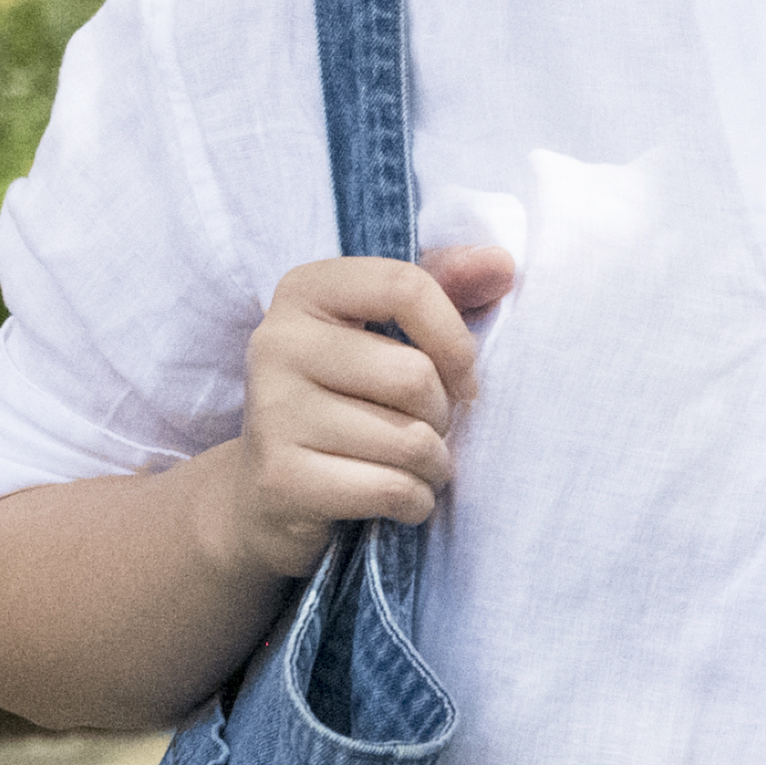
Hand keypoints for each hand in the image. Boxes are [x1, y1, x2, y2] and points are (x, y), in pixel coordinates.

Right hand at [214, 245, 514, 581]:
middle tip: (427, 428)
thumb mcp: (390, 330)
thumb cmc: (347, 398)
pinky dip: (416, 501)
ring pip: (408, 441)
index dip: (455, 339)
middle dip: (442, 415)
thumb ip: (448, 286)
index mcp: (305, 290)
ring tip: (416, 465)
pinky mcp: (280, 478)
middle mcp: (277, 342)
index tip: (464, 377)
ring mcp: (272, 411)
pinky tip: (403, 497)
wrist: (264, 493)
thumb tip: (501, 263)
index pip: (405, 287)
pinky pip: (391, 489)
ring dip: (434, 464)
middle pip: (413, 375)